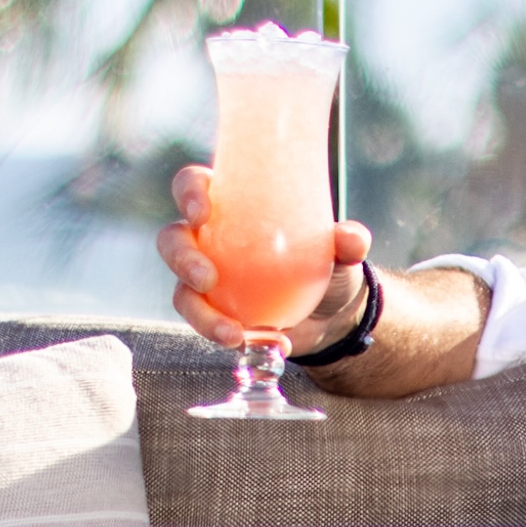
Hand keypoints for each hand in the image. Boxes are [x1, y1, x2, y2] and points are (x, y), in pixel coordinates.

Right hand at [156, 164, 374, 351]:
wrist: (332, 314)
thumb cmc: (328, 263)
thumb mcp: (342, 250)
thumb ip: (349, 241)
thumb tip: (351, 239)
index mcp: (234, 205)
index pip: (196, 185)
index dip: (189, 192)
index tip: (202, 212)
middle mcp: (211, 238)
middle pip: (174, 238)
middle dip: (182, 258)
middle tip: (207, 279)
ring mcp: (207, 277)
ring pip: (182, 289)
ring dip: (200, 312)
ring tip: (233, 333)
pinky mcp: (213, 311)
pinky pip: (202, 320)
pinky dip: (221, 333)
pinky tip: (250, 341)